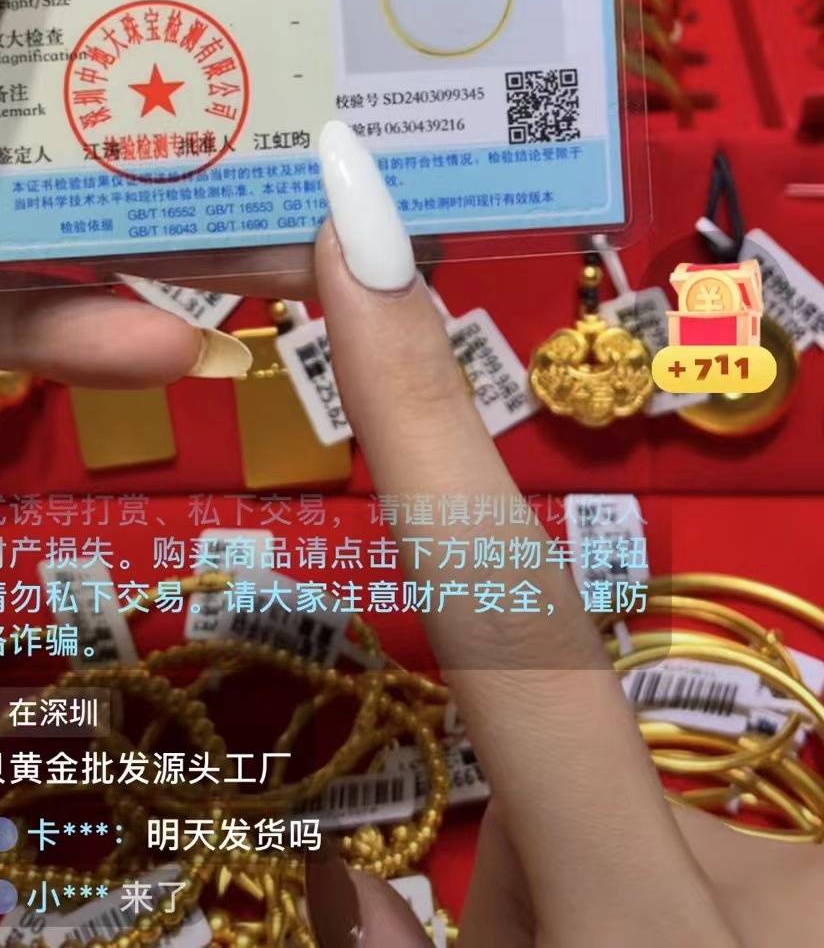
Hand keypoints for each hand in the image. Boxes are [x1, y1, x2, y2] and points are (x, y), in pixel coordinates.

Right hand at [304, 123, 823, 947]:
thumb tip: (331, 870)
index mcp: (635, 930)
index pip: (502, 619)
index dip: (424, 418)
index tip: (365, 231)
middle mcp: (749, 888)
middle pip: (566, 785)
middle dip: (524, 866)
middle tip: (547, 938)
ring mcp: (803, 881)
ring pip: (659, 843)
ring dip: (625, 913)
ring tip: (642, 938)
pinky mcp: (821, 862)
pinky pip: (736, 863)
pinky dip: (692, 901)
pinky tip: (695, 906)